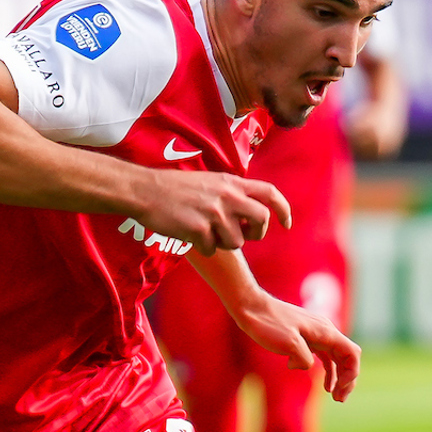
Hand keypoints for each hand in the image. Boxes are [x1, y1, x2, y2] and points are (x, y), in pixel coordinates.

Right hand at [136, 170, 291, 253]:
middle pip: (262, 220)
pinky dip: (204, 248)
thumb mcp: (210, 181)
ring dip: (224, 243)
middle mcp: (227, 196)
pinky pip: (213, 250)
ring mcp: (214, 213)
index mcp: (232, 182)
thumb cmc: (174, 188)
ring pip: (237, 241)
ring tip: (206, 231)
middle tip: (244, 235)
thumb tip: (251, 215)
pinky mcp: (199, 229)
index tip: (287, 224)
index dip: (283, 209)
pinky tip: (190, 235)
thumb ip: (232, 194)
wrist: (144, 190)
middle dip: (257, 233)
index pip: (270, 193)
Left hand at [227, 294, 360, 401]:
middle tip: (339, 399)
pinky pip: (324, 355)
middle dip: (347, 380)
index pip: (352, 354)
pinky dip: (327, 370)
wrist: (251, 308)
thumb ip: (304, 359)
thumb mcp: (288, 343)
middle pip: (347, 358)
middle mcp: (325, 332)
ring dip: (338, 377)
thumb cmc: (268, 324)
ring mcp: (317, 334)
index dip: (351, 374)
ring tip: (334, 396)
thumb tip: (307, 367)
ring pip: (337, 358)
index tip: (338, 389)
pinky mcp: (306, 337)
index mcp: (326, 332)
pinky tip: (322, 383)